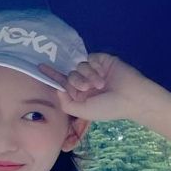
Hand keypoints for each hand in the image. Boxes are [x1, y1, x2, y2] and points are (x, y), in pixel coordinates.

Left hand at [37, 52, 157, 122]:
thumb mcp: (83, 111)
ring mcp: (93, 70)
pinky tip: (103, 75)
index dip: (52, 75)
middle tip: (87, 89)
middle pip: (69, 75)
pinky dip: (94, 67)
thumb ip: (66, 103)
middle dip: (76, 81)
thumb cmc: (108, 108)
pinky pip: (89, 59)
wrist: (131, 97)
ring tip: (100, 85)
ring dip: (87, 76)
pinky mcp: (101, 60)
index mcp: (81, 95)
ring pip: (79, 67)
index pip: (63, 83)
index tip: (39, 67)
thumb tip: (57, 87)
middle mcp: (85, 82)